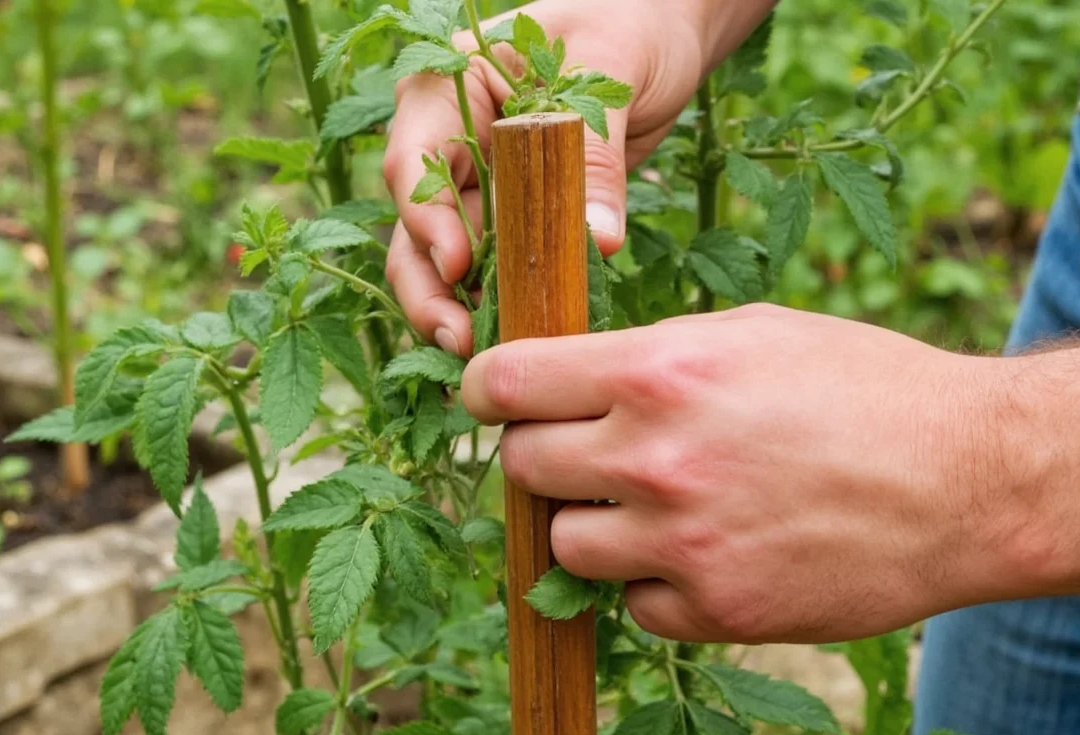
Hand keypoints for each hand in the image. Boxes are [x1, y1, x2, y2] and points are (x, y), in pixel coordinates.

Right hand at [384, 0, 722, 355]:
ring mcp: (480, 186)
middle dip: (429, 287)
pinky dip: (504, 305)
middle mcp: (451, 143)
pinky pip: (499, 270)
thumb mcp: (611, 70)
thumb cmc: (629, 21)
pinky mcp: (517, 220)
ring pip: (446, 261)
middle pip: (416, 226)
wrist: (663, 32)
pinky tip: (519, 339)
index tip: (457, 265)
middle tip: (459, 340)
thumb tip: (597, 239)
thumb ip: (595, 150)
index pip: (416, 160)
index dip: (426, 219)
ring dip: (459, 308)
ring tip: (482, 355)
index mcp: (449, 88)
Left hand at [461, 304, 1040, 643]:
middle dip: (543, 454)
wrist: (967, 480)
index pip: (505, 383)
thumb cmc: (863, 386)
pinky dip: (651, 582)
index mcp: (658, 371)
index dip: (486, 388)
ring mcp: (681, 543)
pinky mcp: (714, 610)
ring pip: (562, 545)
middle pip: (521, 465)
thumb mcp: (751, 333)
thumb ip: (649, 354)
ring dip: (589, 526)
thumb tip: (568, 376)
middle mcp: (654, 458)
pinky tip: (702, 553)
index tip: (494, 396)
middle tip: (586, 450)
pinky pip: (631, 604)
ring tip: (650, 506)